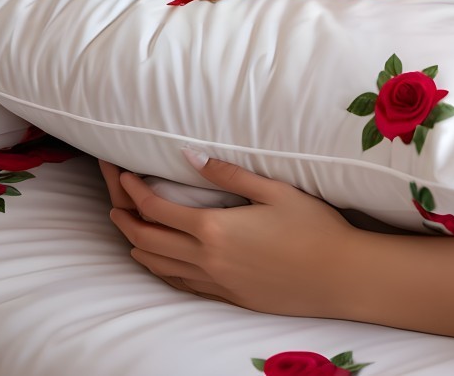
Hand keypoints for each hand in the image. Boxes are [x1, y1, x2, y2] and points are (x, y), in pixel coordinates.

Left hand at [102, 155, 359, 318]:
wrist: (338, 275)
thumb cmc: (313, 227)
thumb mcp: (276, 190)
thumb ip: (229, 174)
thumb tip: (190, 156)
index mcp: (214, 228)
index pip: (157, 209)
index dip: (134, 191)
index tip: (123, 175)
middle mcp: (206, 259)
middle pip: (147, 241)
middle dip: (125, 218)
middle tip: (116, 201)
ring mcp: (215, 282)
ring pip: (158, 266)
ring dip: (137, 246)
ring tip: (130, 229)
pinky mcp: (227, 297)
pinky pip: (179, 284)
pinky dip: (160, 269)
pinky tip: (162, 261)